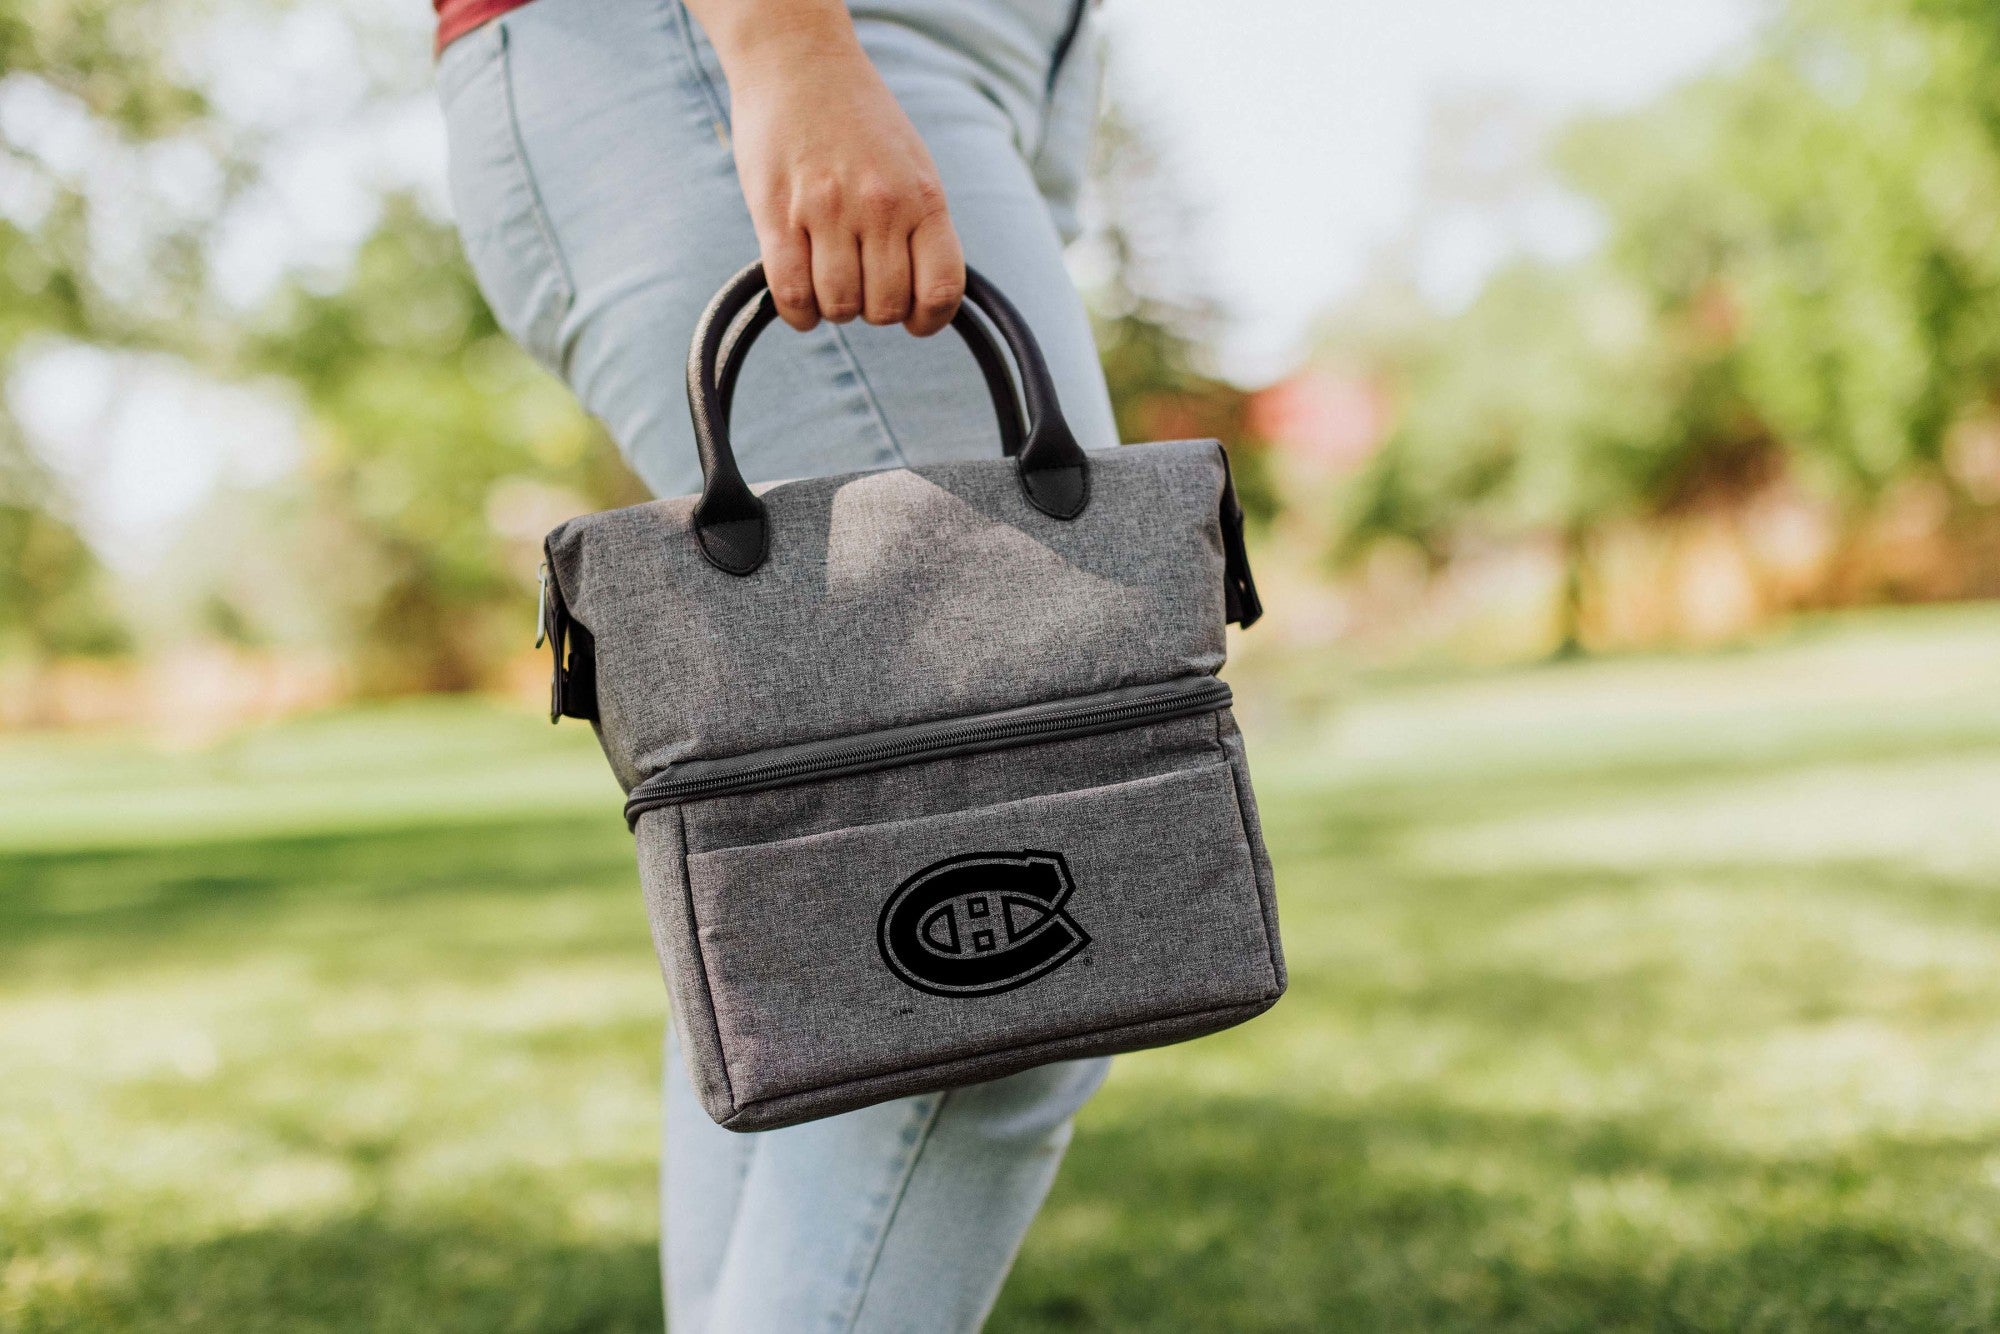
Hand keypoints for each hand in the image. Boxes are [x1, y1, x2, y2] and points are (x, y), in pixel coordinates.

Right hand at [695, 1, 964, 335]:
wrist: (799, 61)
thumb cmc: (858, 119)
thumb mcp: (912, 165)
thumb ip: (922, 223)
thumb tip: (926, 292)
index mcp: (923, 196)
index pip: (942, 290)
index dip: (929, 320)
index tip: (915, 319)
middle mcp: (881, 206)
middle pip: (886, 307)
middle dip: (874, 310)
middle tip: (861, 285)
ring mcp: (828, 210)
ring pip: (841, 306)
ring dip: (835, 309)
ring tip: (828, 281)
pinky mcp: (778, 214)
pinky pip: (793, 295)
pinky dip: (799, 314)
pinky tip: (802, 303)